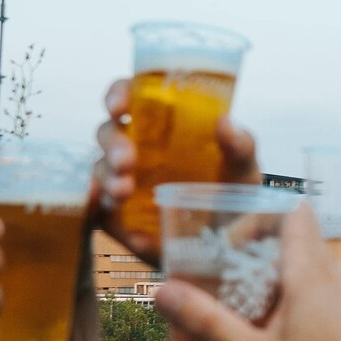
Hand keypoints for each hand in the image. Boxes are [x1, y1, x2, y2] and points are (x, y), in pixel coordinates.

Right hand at [92, 77, 260, 264]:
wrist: (228, 245)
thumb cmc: (231, 193)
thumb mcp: (242, 169)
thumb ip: (240, 146)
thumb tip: (225, 122)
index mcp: (163, 126)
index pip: (131, 97)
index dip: (118, 95)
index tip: (119, 107)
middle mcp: (137, 148)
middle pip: (108, 133)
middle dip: (112, 143)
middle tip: (127, 161)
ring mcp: (124, 182)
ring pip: (100, 169)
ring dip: (107, 177)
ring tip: (125, 190)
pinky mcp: (117, 217)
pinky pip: (98, 211)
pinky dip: (100, 210)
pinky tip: (116, 216)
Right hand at [154, 206, 340, 340]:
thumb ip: (208, 324)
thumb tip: (162, 291)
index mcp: (313, 274)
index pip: (292, 211)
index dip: (258, 217)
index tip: (230, 246)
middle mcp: (339, 275)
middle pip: (298, 240)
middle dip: (259, 256)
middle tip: (230, 288)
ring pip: (313, 268)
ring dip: (280, 282)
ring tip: (252, 319)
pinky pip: (328, 291)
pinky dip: (301, 301)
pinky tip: (284, 340)